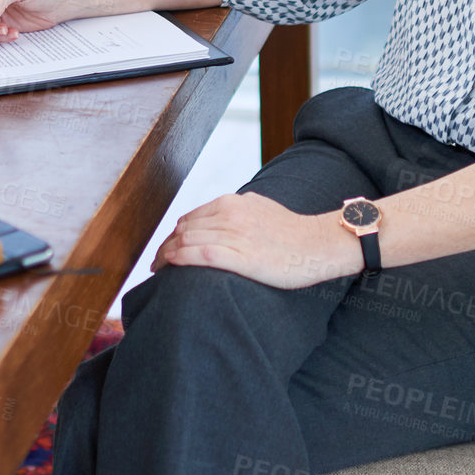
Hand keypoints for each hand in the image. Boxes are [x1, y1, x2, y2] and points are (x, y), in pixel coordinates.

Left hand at [149, 192, 362, 288]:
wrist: (319, 243)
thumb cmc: (291, 231)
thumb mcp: (258, 209)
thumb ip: (234, 211)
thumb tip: (213, 218)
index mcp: (231, 202)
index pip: (189, 218)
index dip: (172, 236)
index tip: (165, 250)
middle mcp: (229, 214)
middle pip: (183, 230)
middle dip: (164, 247)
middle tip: (155, 265)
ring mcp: (235, 234)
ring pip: (187, 241)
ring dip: (166, 256)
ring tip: (158, 271)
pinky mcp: (242, 256)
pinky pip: (201, 254)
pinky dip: (180, 258)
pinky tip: (170, 265)